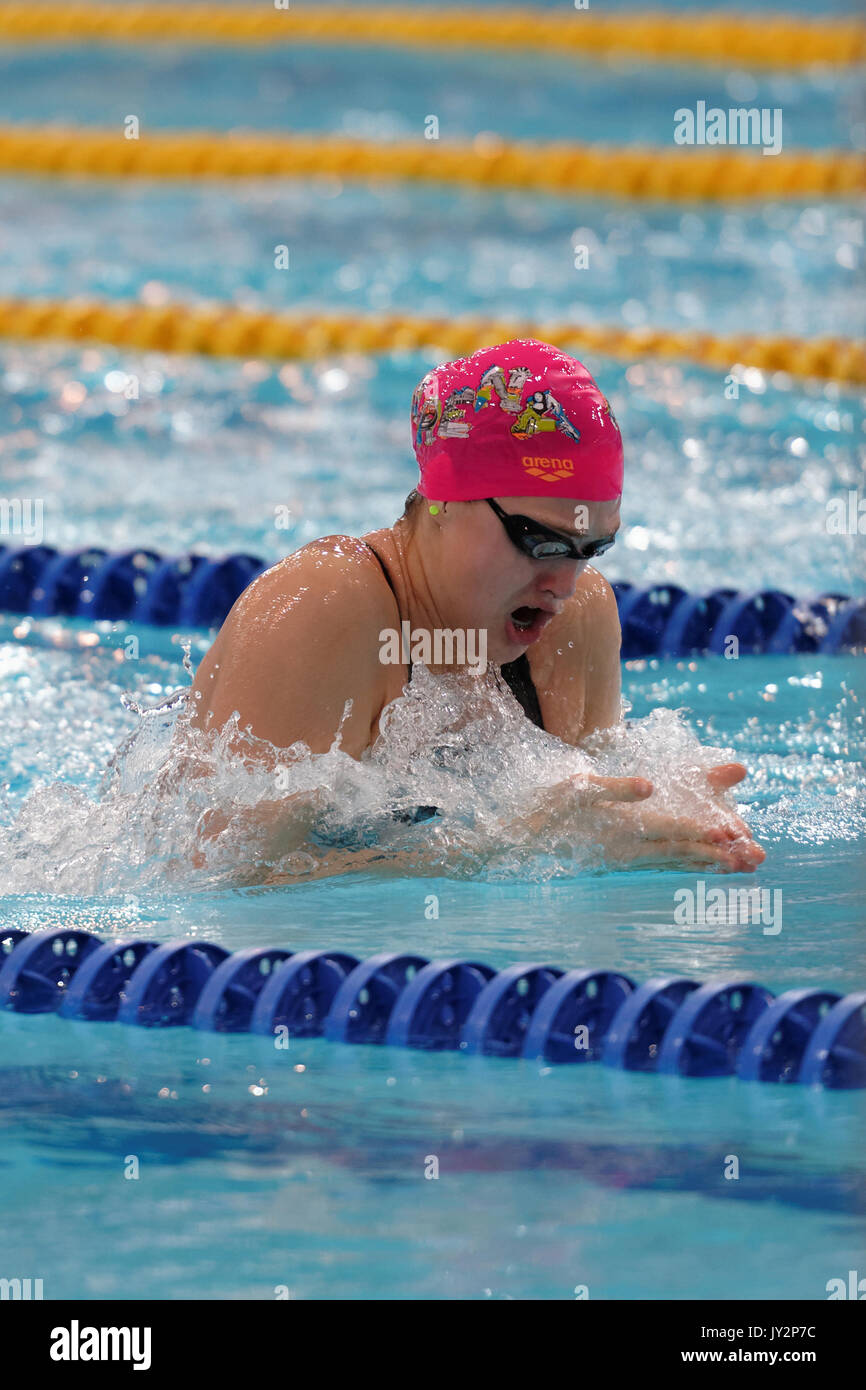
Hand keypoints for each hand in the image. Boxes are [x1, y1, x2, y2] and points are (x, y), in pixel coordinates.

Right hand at [513, 766, 764, 871]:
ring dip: (710, 865)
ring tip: (743, 868)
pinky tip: (703, 868)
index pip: (672, 828)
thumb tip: (650, 786)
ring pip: (675, 861)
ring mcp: (626, 859)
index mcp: (622, 827)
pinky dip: (687, 866)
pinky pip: (662, 865)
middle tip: (756, 859)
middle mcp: (629, 848)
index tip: (733, 835)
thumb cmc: (546, 809)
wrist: (518, 843)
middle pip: (682, 850)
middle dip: (720, 855)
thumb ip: (615, 787)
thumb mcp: (577, 787)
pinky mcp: (621, 863)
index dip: (703, 831)